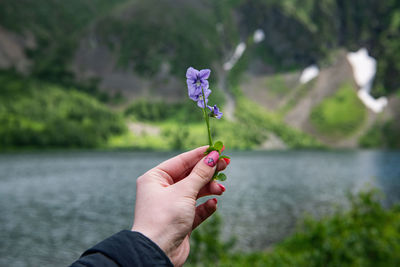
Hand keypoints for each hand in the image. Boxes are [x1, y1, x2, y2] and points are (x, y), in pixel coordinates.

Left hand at [131, 146, 228, 265]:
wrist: (157, 253)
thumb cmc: (164, 218)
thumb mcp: (184, 191)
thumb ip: (200, 174)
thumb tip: (212, 157)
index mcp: (155, 178)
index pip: (181, 161)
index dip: (200, 154)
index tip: (217, 148)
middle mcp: (162, 190)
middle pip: (189, 175)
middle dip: (208, 171)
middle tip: (226, 164)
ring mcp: (171, 206)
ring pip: (195, 192)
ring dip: (209, 189)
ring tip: (221, 189)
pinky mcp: (180, 221)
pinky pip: (196, 209)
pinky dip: (206, 206)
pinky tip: (214, 204)